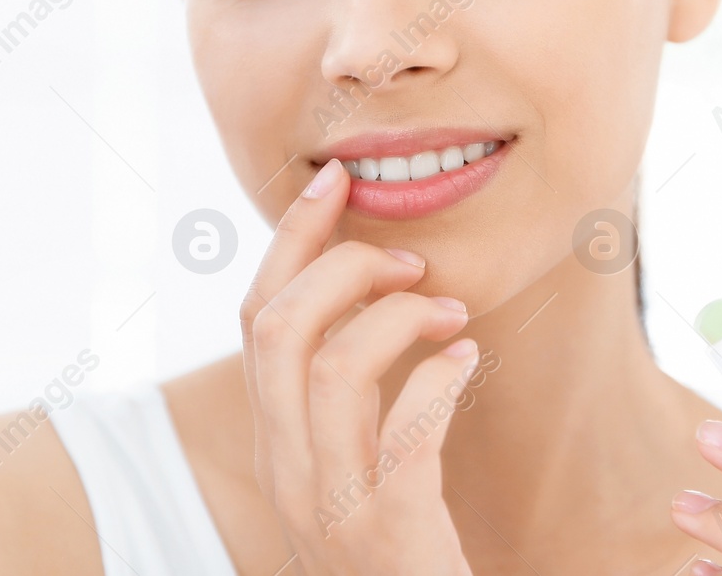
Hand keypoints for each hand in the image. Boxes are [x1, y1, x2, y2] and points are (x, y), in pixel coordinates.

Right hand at [240, 157, 479, 575]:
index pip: (255, 318)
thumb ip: (342, 392)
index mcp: (275, 441)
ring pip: (333, 369)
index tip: (334, 181)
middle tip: (409, 260)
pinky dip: (438, 380)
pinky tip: (466, 362)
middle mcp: (287, 469)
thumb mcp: (346, 462)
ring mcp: (331, 504)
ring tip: (448, 314)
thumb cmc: (398, 542)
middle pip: (277, 328)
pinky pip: (406, 434)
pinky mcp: (389, 531)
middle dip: (341, 267)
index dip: (291, 240)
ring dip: (397, 318)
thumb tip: (363, 288)